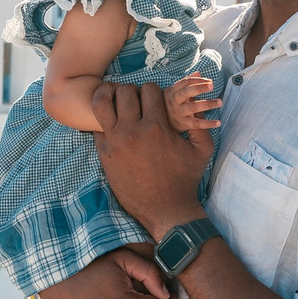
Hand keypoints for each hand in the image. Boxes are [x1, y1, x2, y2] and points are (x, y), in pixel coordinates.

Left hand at [94, 81, 210, 239]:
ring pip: (102, 103)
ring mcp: (115, 142)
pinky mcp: (104, 154)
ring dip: (109, 98)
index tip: (154, 99)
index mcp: (157, 127)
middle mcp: (133, 131)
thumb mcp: (201, 150)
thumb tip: (198, 104)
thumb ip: (201, 123)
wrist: (165, 209)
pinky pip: (96, 126)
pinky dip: (104, 121)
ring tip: (116, 103)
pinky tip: (113, 125)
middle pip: (124, 91)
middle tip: (137, 101)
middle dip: (132, 91)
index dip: (153, 90)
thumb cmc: (185, 179)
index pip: (149, 89)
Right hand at [164, 74, 221, 134]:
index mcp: (172, 91)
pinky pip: (196, 124)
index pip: (185, 82)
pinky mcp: (182, 124)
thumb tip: (199, 73)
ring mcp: (178, 113)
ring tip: (220, 102)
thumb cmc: (171, 103)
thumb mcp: (175, 92)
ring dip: (207, 104)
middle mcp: (174, 101)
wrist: (159, 123)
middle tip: (212, 86)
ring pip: (193, 107)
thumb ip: (187, 82)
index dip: (198, 80)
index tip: (210, 81)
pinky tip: (218, 122)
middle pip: (186, 92)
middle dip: (199, 88)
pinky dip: (208, 123)